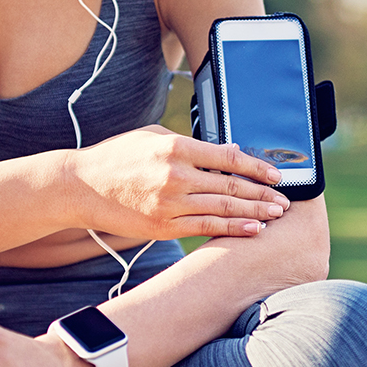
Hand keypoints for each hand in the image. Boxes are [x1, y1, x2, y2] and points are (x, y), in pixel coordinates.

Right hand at [66, 125, 288, 239]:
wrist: (81, 186)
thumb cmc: (118, 157)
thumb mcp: (153, 137)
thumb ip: (192, 144)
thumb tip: (228, 150)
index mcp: (175, 147)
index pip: (229, 157)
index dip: (258, 167)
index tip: (276, 174)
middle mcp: (175, 175)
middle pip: (231, 186)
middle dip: (262, 194)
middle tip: (285, 200)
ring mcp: (170, 203)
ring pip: (223, 208)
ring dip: (254, 213)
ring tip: (275, 215)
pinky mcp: (163, 226)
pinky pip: (205, 227)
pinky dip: (231, 229)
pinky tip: (252, 230)